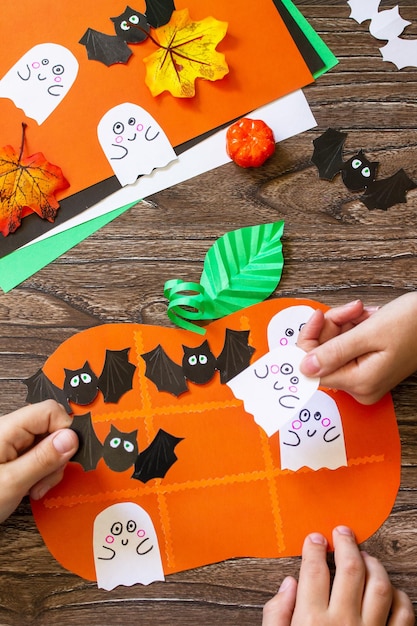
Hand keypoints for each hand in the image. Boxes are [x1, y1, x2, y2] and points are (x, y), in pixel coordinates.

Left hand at [0, 400, 77, 521]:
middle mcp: (10, 432)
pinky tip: (31, 488)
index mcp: (8, 429)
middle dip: (58, 454)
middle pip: (51, 427)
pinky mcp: (10, 457)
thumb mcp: (11, 483)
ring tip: (35, 488)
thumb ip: (43, 458)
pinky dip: (40, 473)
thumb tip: (72, 437)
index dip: (65, 431)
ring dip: (50, 467)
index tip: (65, 456)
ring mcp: (10, 444)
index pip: (51, 411)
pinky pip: (37, 457)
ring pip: (47, 444)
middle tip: (48, 479)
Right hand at [262, 526, 413, 625]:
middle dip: (346, 543)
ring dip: (373, 563)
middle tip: (341, 531)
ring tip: (365, 555)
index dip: (314, 548)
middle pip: (349, 568)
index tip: (314, 538)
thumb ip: (276, 616)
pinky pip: (405, 614)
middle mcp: (343, 623)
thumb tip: (288, 583)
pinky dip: (399, 595)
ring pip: (379, 584)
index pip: (314, 571)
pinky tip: (389, 589)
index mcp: (311, 622)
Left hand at [297, 293, 416, 403]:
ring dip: (344, 324)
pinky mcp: (368, 369)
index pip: (313, 370)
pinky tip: (367, 318)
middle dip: (332, 326)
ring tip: (363, 311)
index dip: (310, 341)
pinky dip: (353, 328)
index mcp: (360, 383)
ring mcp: (364, 379)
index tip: (319, 317)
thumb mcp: (369, 333)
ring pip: (334, 348)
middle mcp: (361, 387)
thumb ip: (333, 351)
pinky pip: (347, 347)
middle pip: (323, 356)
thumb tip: (303, 367)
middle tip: (350, 309)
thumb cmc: (412, 323)